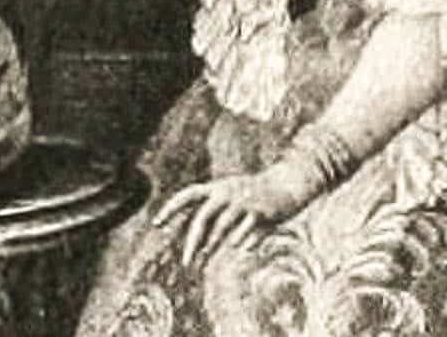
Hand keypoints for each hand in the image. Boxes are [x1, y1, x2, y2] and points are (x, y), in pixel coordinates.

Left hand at [153, 158, 316, 265]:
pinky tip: (242, 248)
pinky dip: (241, 243)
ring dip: (213, 245)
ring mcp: (244, 201)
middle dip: (193, 241)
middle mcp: (228, 192)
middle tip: (186, 263)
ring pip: (223, 227)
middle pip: (203, 217)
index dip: (171, 208)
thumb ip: (216, 220)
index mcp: (218, 188)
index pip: (188, 195)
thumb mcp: (233, 202)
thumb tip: (198, 246)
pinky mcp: (261, 212)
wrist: (289, 184)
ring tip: (206, 257)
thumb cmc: (256, 197)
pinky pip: (245, 232)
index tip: (156, 224)